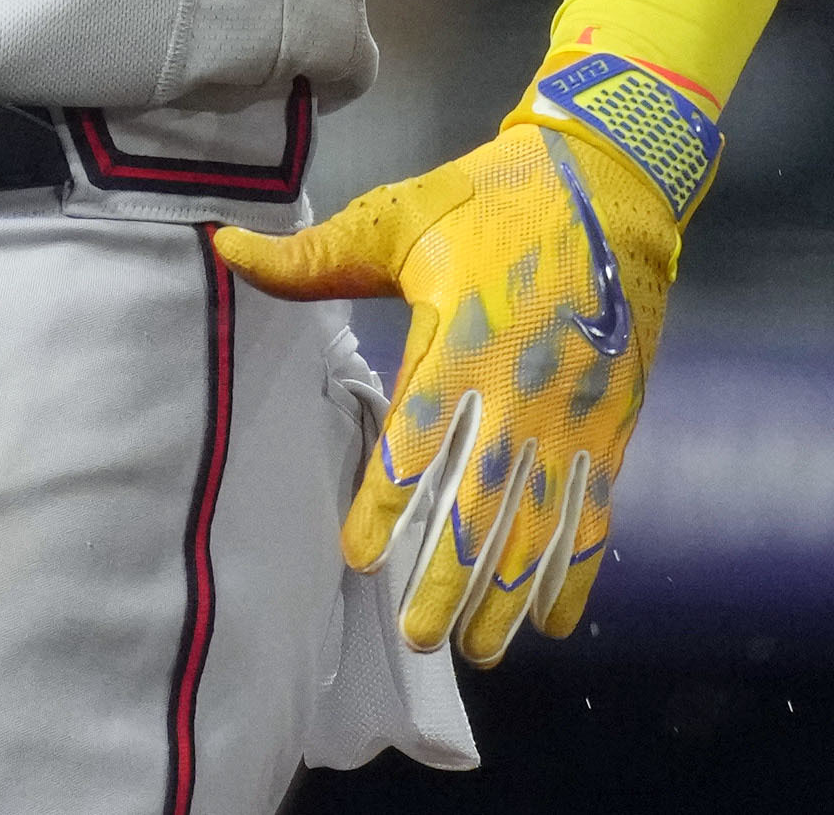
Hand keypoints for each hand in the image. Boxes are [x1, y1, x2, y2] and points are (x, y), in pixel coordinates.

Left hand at [211, 102, 685, 664]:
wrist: (608, 185)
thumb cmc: (488, 200)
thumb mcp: (397, 218)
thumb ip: (313, 257)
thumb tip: (223, 247)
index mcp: (462, 338)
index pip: (417, 436)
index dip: (387, 501)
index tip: (358, 555)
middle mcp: (520, 388)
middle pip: (482, 501)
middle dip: (449, 574)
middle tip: (418, 634)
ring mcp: (572, 414)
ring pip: (540, 523)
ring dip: (509, 591)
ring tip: (476, 647)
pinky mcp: (610, 425)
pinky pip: (594, 513)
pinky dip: (576, 571)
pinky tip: (555, 622)